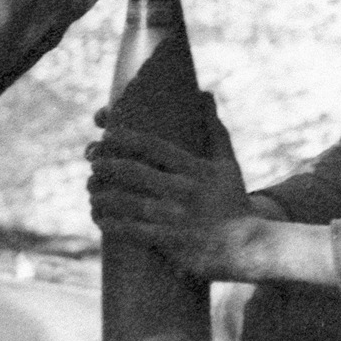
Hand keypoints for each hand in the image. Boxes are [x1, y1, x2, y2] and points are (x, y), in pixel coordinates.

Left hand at [87, 96, 261, 279]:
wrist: (249, 247)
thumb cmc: (233, 202)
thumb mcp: (227, 165)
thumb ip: (214, 131)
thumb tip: (205, 94)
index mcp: (196, 169)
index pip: (154, 146)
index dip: (125, 138)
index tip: (105, 134)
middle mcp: (185, 190)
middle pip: (135, 173)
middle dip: (107, 165)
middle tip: (92, 162)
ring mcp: (178, 218)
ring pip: (129, 203)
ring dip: (103, 196)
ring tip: (91, 192)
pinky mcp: (173, 243)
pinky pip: (134, 232)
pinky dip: (112, 224)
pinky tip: (100, 218)